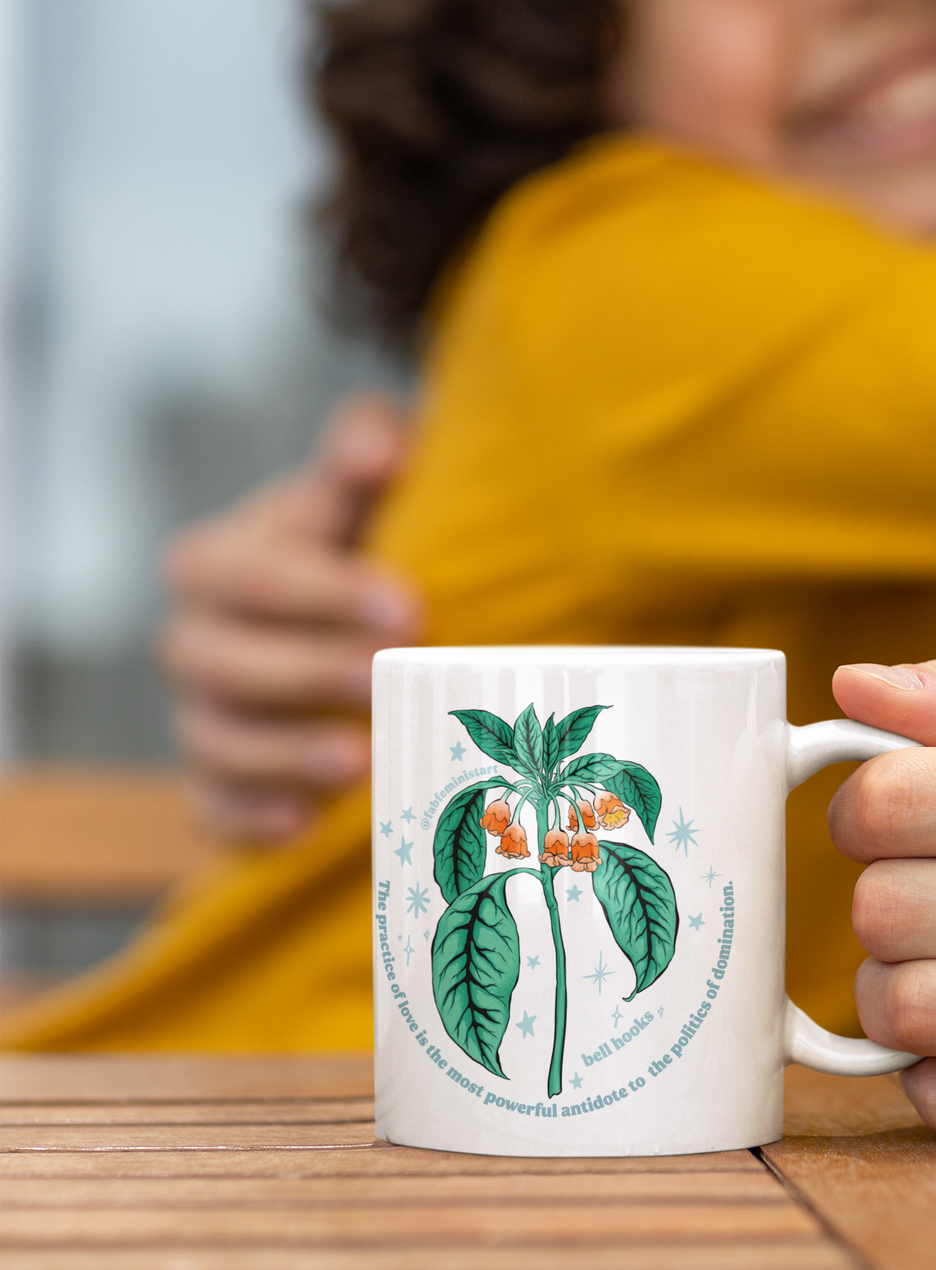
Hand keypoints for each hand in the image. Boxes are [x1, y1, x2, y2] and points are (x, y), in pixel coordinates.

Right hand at [157, 392, 419, 843]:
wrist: (347, 621)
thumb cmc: (357, 542)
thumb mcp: (360, 493)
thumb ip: (364, 452)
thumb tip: (376, 446)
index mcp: (215, 562)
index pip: (255, 576)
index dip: (328, 593)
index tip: (410, 609)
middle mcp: (190, 640)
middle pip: (220, 664)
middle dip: (306, 673)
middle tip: (388, 677)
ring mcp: (198, 716)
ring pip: (213, 742)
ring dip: (283, 754)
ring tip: (358, 760)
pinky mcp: (215, 784)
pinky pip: (211, 810)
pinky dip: (251, 819)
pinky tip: (305, 823)